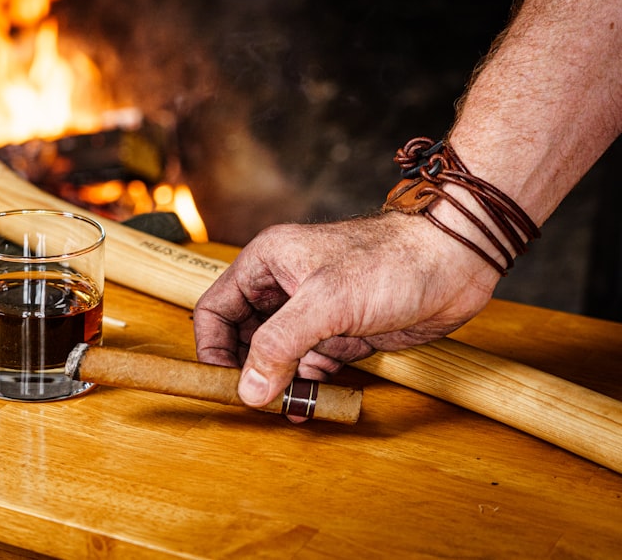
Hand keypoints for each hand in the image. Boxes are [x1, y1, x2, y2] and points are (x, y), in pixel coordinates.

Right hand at [193, 211, 499, 408]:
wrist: (456, 263)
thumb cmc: (392, 262)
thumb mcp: (326, 302)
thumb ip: (279, 345)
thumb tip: (249, 389)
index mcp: (266, 263)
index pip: (215, 310)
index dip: (212, 348)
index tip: (222, 383)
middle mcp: (284, 286)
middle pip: (243, 338)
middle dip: (249, 372)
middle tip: (259, 403)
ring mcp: (313, 311)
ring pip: (277, 357)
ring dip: (280, 384)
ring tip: (292, 406)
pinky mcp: (340, 332)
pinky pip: (310, 366)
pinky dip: (308, 386)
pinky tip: (314, 400)